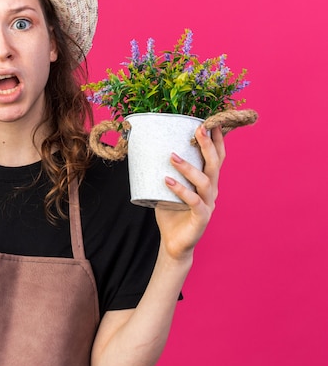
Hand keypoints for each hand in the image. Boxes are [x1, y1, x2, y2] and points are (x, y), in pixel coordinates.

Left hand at [154, 125, 225, 261]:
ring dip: (188, 167)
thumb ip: (166, 171)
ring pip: (205, 182)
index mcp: (207, 182)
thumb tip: (148, 148)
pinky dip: (181, 190)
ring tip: (172, 157)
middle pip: (214, 165)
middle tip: (199, 129)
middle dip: (208, 146)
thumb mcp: (168, 187)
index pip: (216, 158)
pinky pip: (194, 202)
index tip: (212, 122)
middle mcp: (211, 191)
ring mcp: (208, 205)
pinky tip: (167, 181)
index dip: (217, 141)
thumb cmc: (170, 212)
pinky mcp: (201, 218)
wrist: (173, 243)